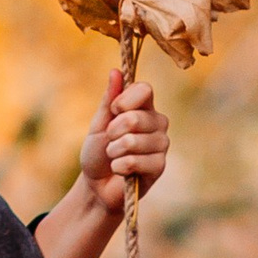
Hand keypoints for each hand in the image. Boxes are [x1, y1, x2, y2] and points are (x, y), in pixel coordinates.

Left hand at [77, 68, 169, 219]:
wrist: (96, 186)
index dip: (124, 100)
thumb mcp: (99, 124)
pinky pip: (136, 160)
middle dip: (113, 131)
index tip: (113, 110)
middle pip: (136, 117)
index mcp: (144, 108)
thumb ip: (108, 99)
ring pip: (134, 140)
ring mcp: (161, 144)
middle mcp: (157, 123)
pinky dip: (120, 166)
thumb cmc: (97, 153)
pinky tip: (121, 171)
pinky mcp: (159, 166)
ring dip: (114, 151)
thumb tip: (115, 71)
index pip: (145, 89)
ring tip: (114, 157)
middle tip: (109, 141)